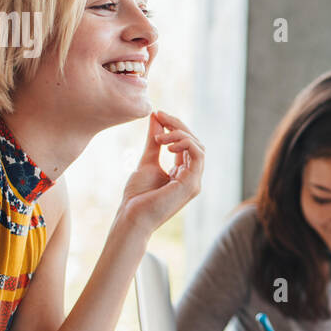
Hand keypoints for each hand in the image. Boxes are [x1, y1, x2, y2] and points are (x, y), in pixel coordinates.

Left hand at [115, 110, 204, 235]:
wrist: (132, 216)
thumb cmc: (137, 196)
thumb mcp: (147, 160)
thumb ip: (154, 141)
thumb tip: (156, 118)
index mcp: (183, 173)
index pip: (187, 144)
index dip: (175, 126)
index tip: (157, 114)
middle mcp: (192, 177)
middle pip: (195, 142)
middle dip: (178, 126)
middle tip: (160, 115)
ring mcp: (194, 182)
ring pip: (198, 146)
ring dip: (180, 133)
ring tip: (160, 135)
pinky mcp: (192, 184)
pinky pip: (198, 155)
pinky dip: (185, 143)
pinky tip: (167, 143)